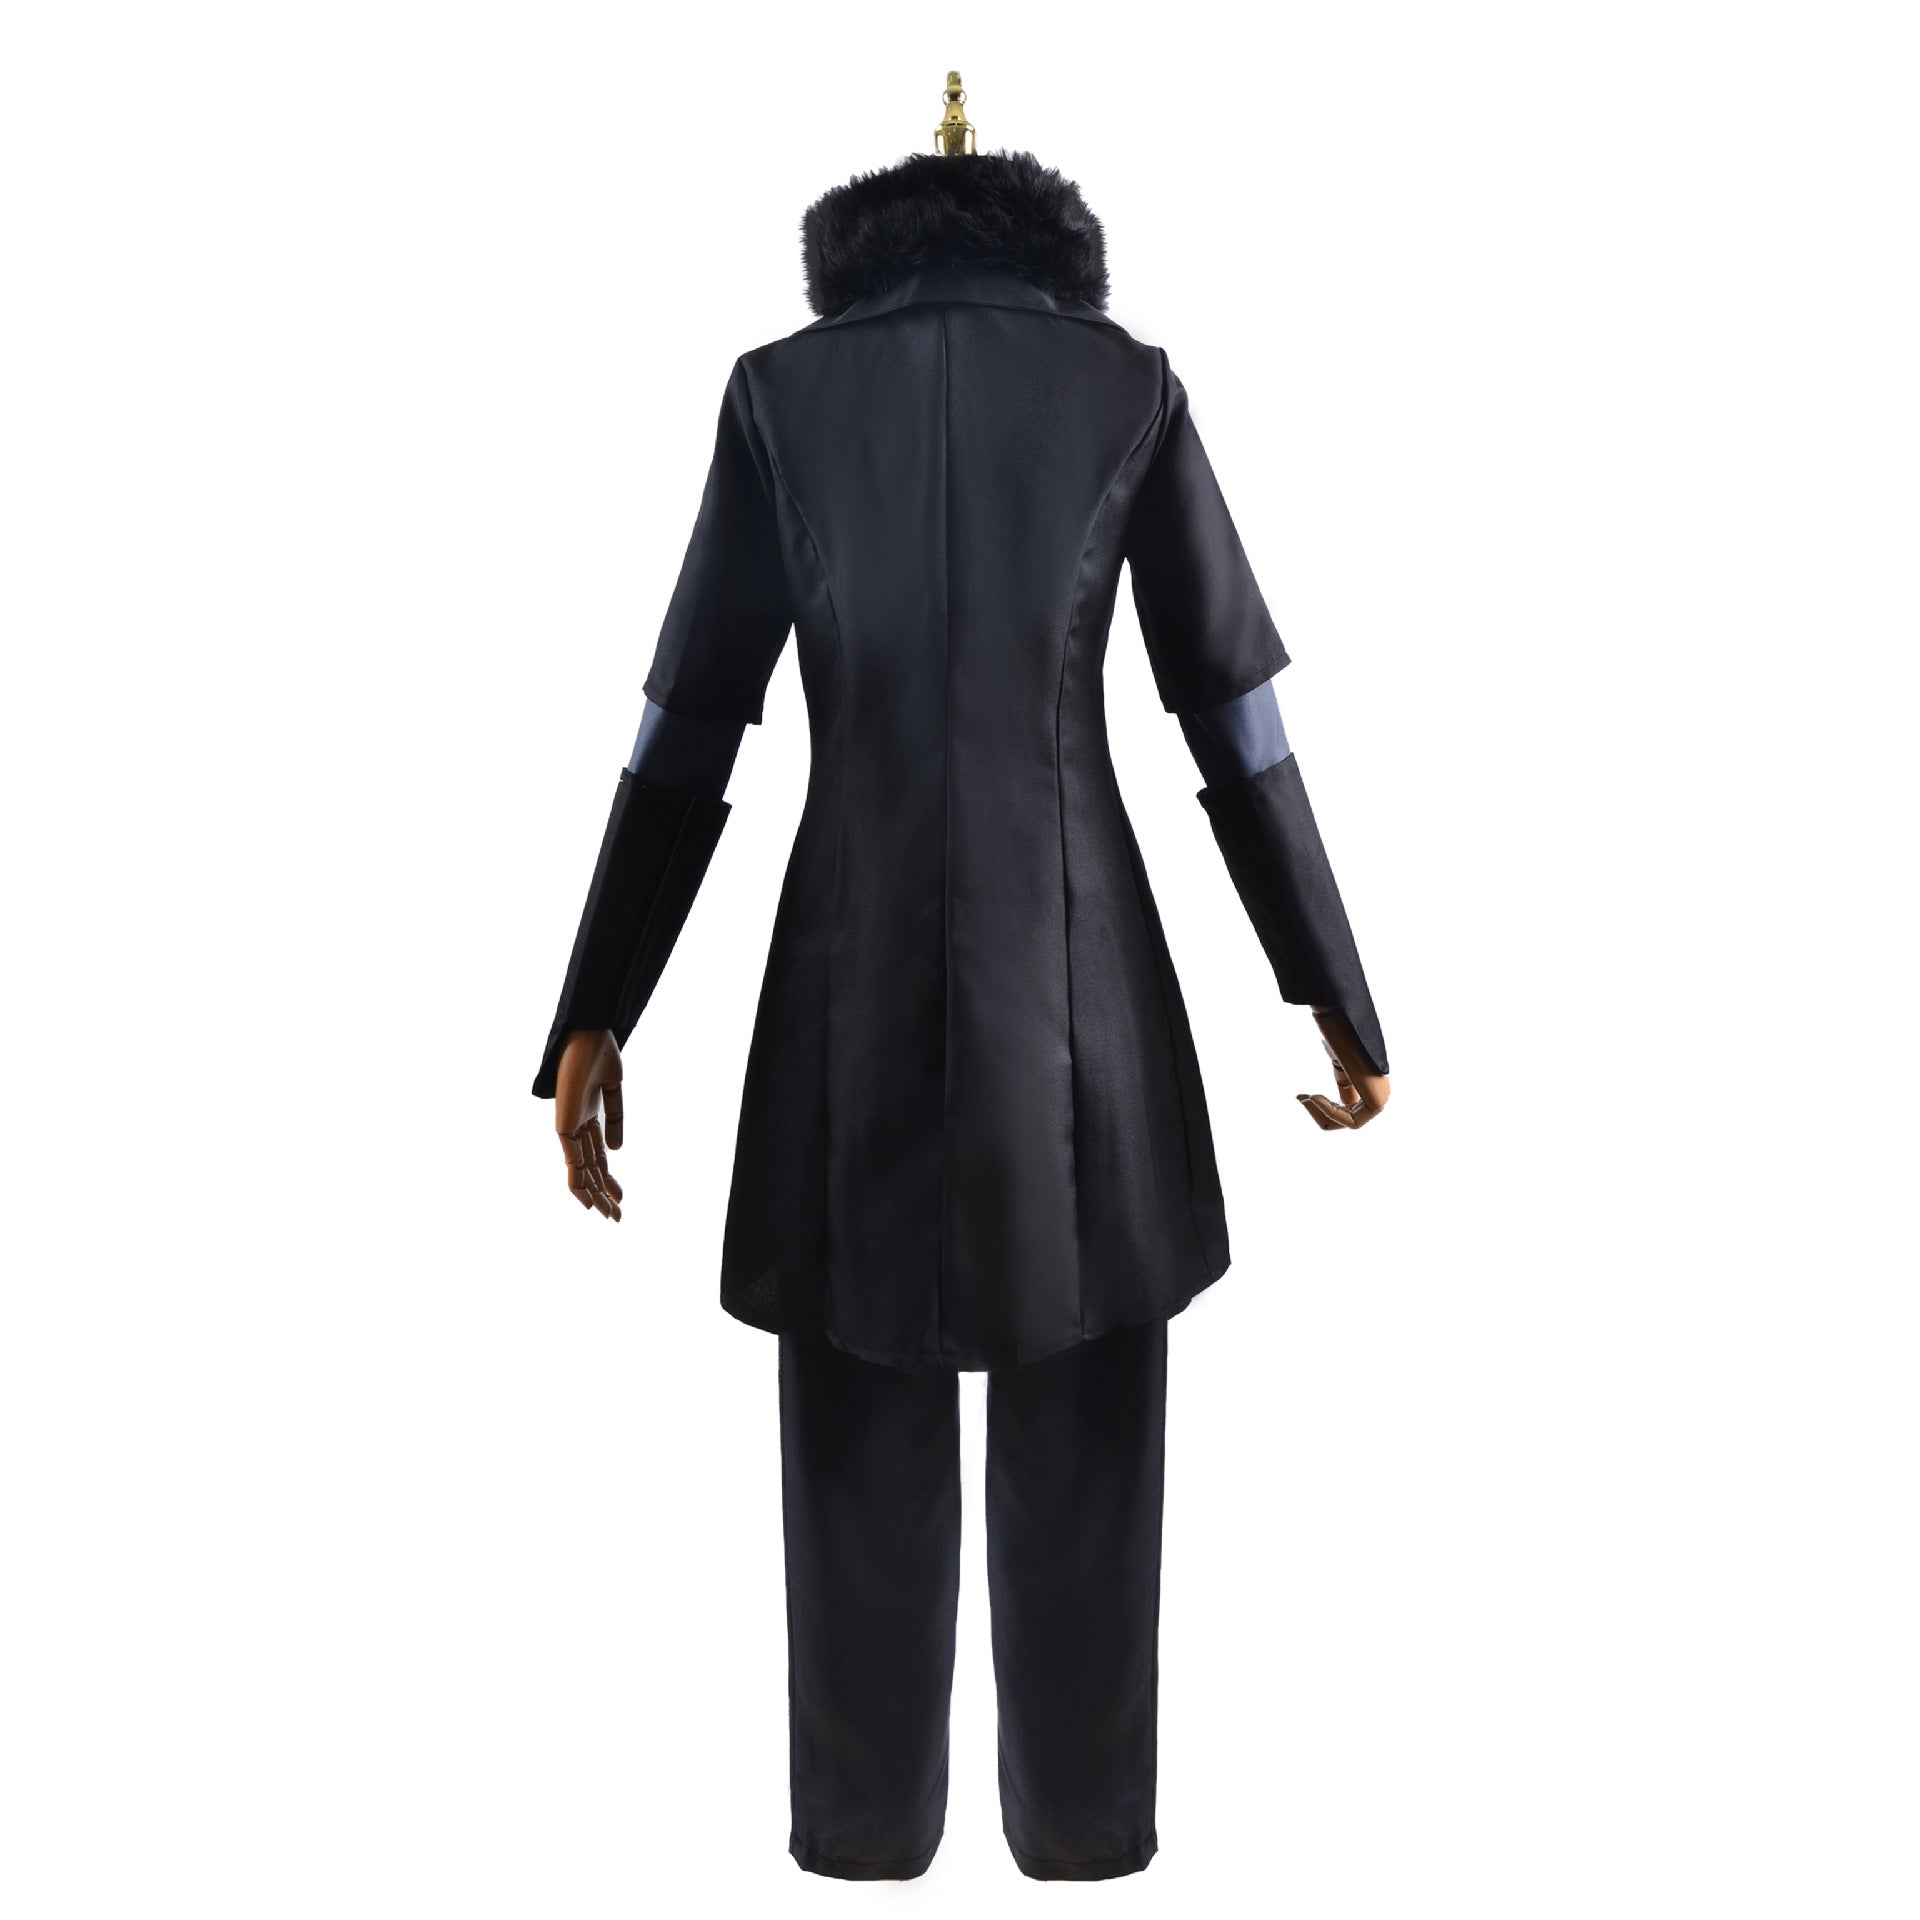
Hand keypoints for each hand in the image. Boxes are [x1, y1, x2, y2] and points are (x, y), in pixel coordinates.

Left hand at [554, 1027, 624, 1219]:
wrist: (588, 1034)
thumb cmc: (600, 1052)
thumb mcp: (614, 1091)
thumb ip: (615, 1119)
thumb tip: (616, 1152)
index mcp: (589, 1116)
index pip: (599, 1158)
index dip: (610, 1180)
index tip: (622, 1199)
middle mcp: (577, 1125)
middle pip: (591, 1170)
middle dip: (604, 1194)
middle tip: (617, 1217)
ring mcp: (569, 1126)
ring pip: (581, 1171)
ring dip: (594, 1196)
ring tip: (609, 1216)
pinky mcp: (564, 1124)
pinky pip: (572, 1160)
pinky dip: (578, 1181)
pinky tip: (587, 1199)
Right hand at [1297, 1007, 1389, 1130]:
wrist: (1345, 1020)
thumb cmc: (1340, 1031)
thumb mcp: (1338, 1060)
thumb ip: (1342, 1077)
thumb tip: (1338, 1087)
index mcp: (1367, 1080)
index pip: (1346, 1107)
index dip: (1321, 1108)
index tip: (1300, 1096)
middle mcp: (1376, 1091)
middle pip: (1347, 1118)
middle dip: (1319, 1114)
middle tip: (1301, 1098)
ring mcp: (1379, 1097)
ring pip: (1350, 1123)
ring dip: (1324, 1114)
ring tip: (1309, 1097)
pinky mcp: (1378, 1101)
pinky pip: (1353, 1122)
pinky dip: (1331, 1114)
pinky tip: (1316, 1097)